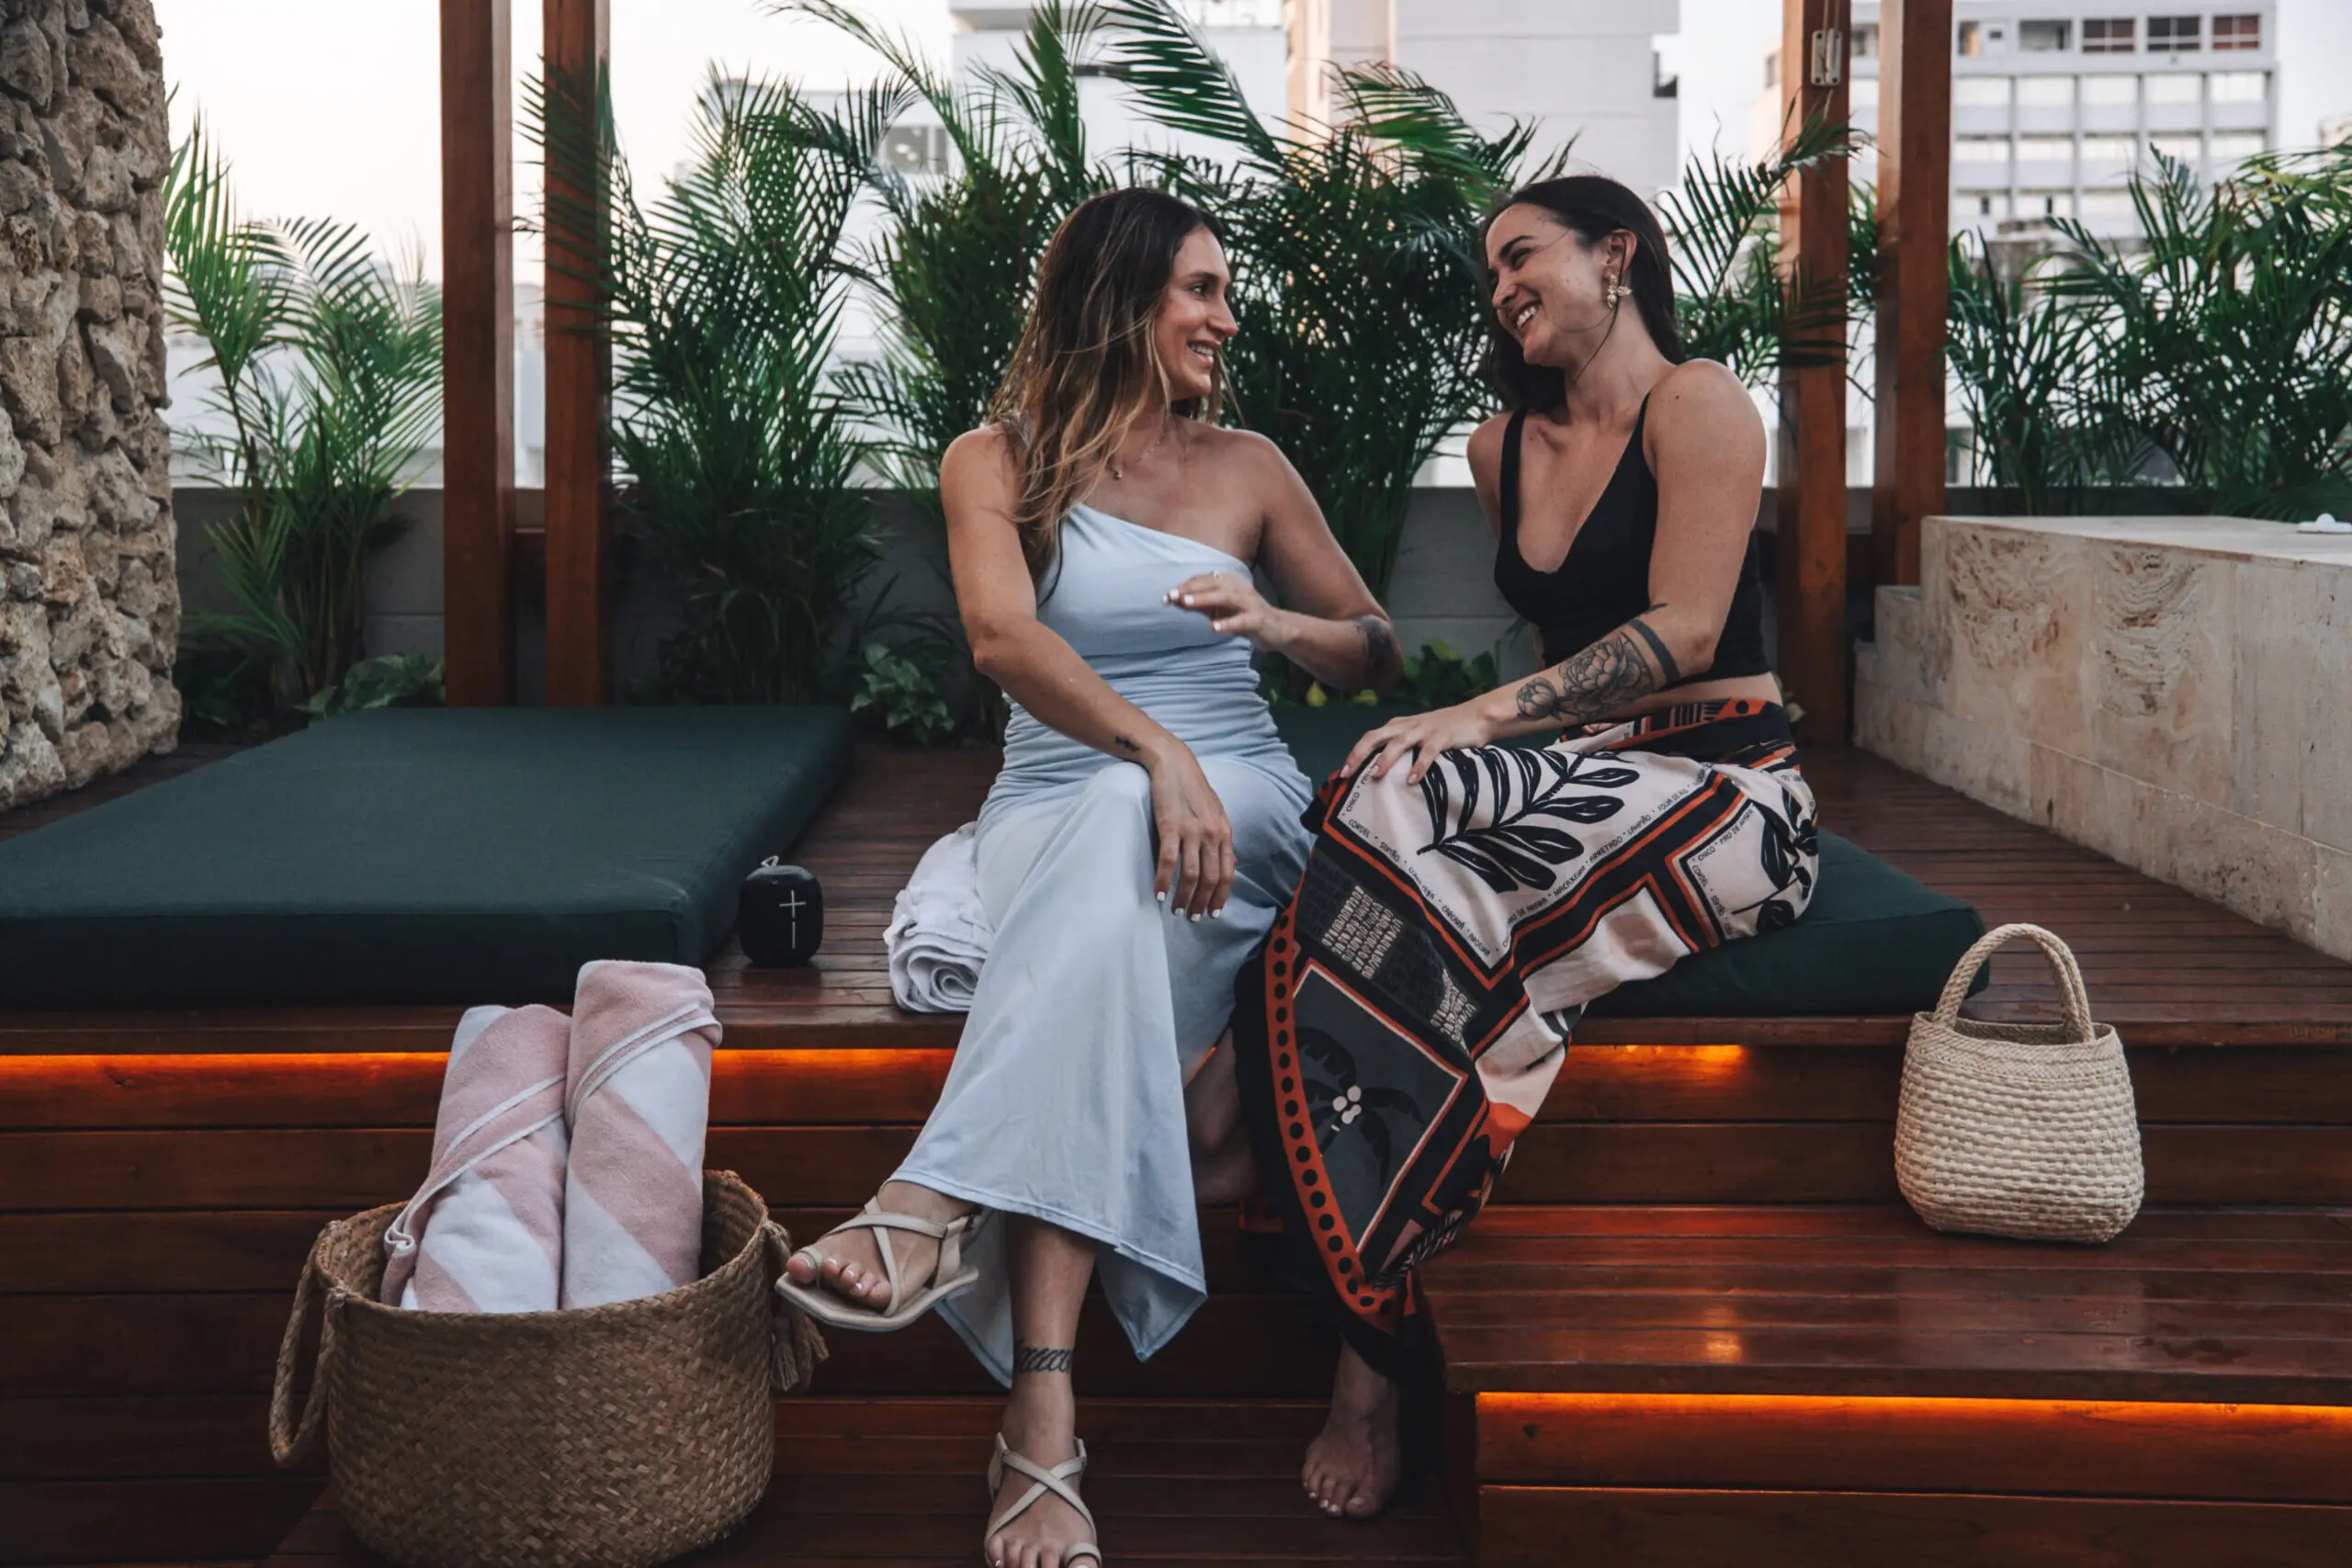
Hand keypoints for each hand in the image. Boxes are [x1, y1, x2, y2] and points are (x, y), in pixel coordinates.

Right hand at [1144, 744, 1235, 920]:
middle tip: (1193, 918)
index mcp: (1224, 832)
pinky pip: (1168, 861)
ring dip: (1184, 897)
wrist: (1173, 763)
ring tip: (1176, 910)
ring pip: (1191, 875)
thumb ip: (1221, 838)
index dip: (1221, 896)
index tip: (1213, 913)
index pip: (1227, 873)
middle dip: (1203, 903)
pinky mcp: (1170, 826)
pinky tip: (1158, 893)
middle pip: (1211, 879)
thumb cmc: (1192, 788)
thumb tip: (1228, 864)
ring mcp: (1191, 831)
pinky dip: (1163, 881)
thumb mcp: (1215, 812)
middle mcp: (1211, 834)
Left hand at [1167, 571, 1287, 650]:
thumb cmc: (1243, 616)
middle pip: (1212, 584)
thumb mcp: (1217, 609)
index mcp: (1229, 581)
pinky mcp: (1258, 619)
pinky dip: (1227, 623)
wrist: (1278, 630)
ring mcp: (1250, 603)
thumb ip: (1197, 604)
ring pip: (1225, 597)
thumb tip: (1172, 599)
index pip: (1204, 580)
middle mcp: (1239, 587)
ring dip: (1204, 599)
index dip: (1184, 586)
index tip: (1166, 596)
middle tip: (1170, 596)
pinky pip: (1241, 620)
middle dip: (1190, 590)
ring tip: (1186, 603)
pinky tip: (1213, 628)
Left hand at [1341, 701, 1498, 785]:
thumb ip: (1403, 750)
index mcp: (1398, 726)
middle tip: (1347, 773)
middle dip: (1358, 754)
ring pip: (1398, 743)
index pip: (1370, 738)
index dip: (1354, 754)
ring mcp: (1424, 730)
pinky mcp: (1443, 736)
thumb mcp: (1418, 736)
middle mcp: (1407, 726)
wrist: (1476, 716)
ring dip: (1386, 759)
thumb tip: (1382, 776)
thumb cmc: (1445, 731)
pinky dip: (1419, 765)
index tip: (1342, 774)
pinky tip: (1413, 780)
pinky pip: (1428, 752)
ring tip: (1375, 776)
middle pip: (1375, 737)